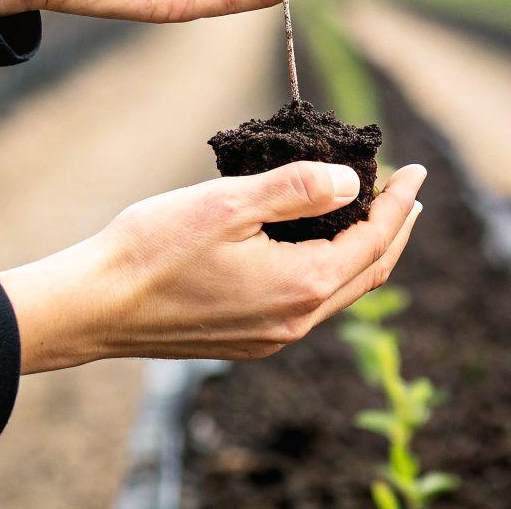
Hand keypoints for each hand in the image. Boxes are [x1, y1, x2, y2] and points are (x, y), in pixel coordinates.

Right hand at [0, 162, 426, 372]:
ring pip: (340, 292)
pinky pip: (309, 303)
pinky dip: (330, 270)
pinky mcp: (247, 340)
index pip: (374, 241)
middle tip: (409, 194)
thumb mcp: (230, 202)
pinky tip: (318, 247)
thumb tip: (351, 183)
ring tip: (374, 216)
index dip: (401, 204)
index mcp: (301, 286)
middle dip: (395, 230)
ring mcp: (271, 337)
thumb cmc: (153, 248)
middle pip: (368, 273)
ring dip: (364, 252)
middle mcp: (295, 322)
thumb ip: (297, 189)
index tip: (417, 171)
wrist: (94, 306)